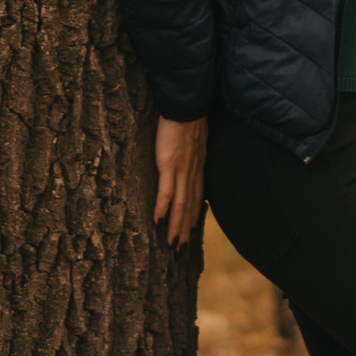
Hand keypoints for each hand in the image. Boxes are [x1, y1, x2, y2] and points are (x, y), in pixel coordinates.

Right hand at [154, 114, 207, 249]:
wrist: (187, 103)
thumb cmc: (187, 118)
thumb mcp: (192, 141)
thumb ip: (190, 155)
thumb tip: (185, 163)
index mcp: (197, 167)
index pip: (196, 198)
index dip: (193, 218)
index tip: (190, 235)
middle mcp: (192, 172)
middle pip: (190, 207)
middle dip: (185, 230)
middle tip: (180, 252)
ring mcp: (182, 169)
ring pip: (180, 204)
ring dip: (176, 226)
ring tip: (172, 245)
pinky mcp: (169, 163)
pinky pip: (166, 190)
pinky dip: (163, 207)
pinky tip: (157, 221)